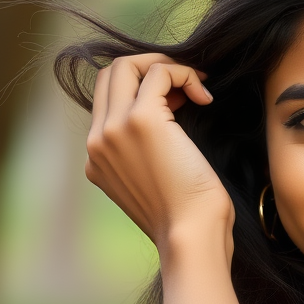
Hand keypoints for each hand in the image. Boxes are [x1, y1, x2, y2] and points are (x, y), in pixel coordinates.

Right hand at [84, 54, 232, 256]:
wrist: (191, 237)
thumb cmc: (188, 217)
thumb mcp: (156, 181)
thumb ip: (147, 151)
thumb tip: (170, 112)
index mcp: (98, 157)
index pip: (108, 98)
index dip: (143, 89)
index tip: (178, 103)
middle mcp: (97, 140)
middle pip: (111, 74)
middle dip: (151, 69)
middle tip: (187, 87)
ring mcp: (114, 128)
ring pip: (127, 65)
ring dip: (167, 67)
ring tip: (198, 88)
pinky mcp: (141, 120)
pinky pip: (158, 73)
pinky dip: (185, 74)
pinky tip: (205, 97)